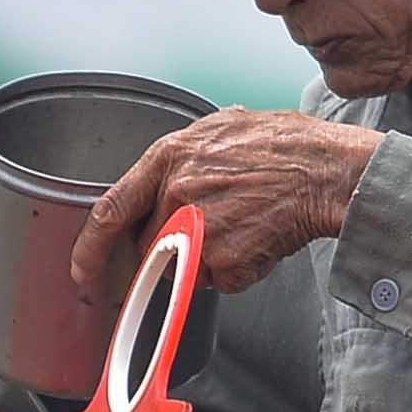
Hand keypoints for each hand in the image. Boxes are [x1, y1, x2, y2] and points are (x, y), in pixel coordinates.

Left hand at [76, 108, 383, 305]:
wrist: (328, 170)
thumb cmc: (286, 146)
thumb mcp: (221, 131)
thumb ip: (184, 161)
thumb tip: (166, 185)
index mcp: (169, 157)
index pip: (109, 211)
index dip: (89, 249)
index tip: (83, 273)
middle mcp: (176, 193)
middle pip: (151, 245)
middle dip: (174, 248)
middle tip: (214, 232)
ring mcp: (197, 229)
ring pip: (186, 266)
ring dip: (209, 259)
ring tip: (247, 226)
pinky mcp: (222, 260)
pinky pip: (220, 279)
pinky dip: (239, 269)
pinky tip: (262, 239)